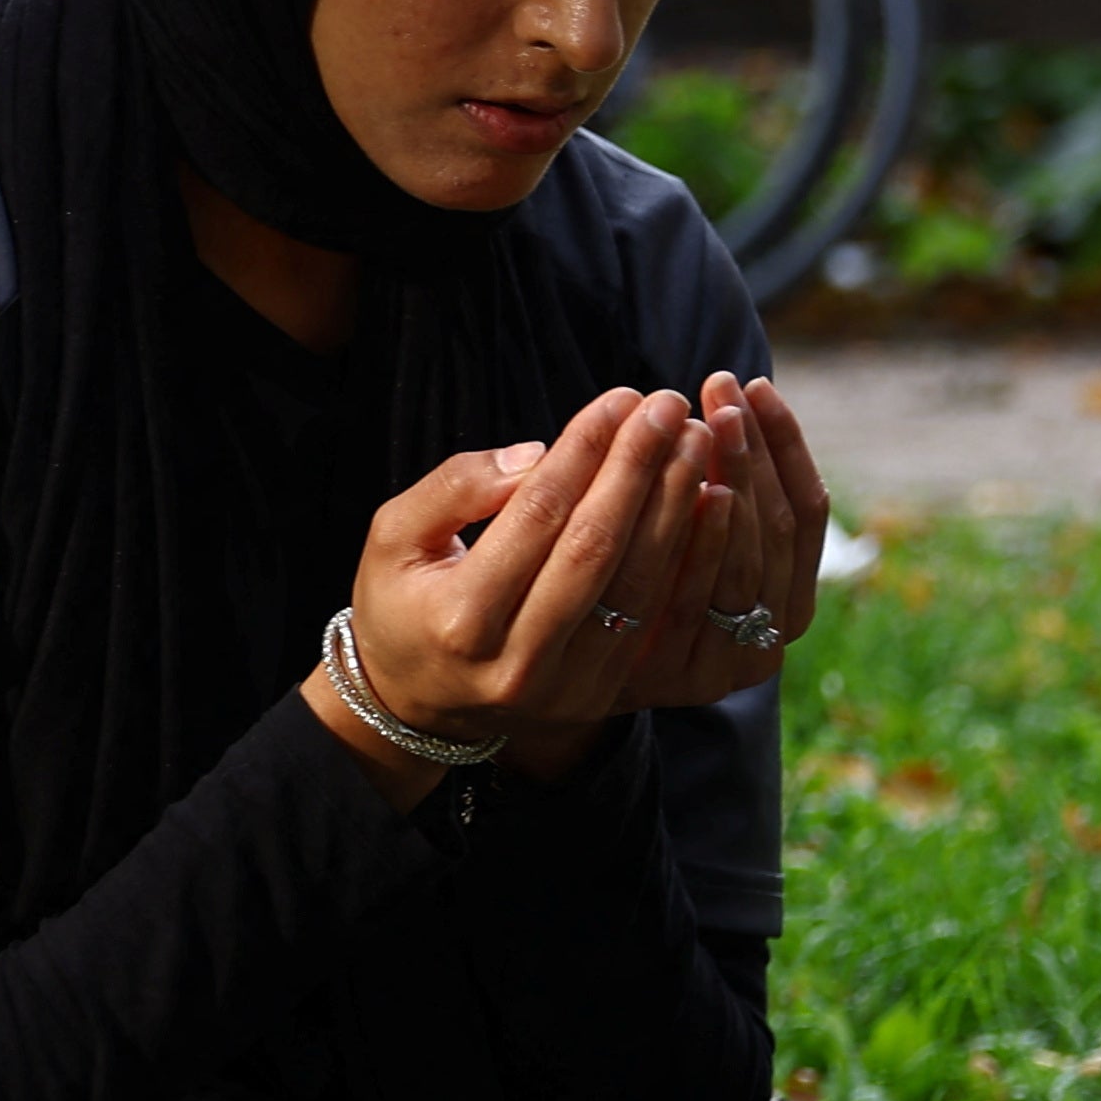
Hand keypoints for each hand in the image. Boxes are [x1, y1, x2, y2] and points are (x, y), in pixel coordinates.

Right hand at [303, 386, 752, 795]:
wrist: (420, 702)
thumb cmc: (404, 601)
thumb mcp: (393, 535)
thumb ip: (455, 487)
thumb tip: (536, 454)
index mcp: (460, 618)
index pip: (536, 515)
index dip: (583, 451)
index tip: (618, 398)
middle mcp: (516, 660)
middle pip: (595, 549)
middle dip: (639, 468)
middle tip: (668, 406)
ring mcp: (564, 688)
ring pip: (637, 585)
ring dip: (674, 506)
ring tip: (694, 443)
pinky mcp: (600, 698)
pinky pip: (655, 619)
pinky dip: (687, 559)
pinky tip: (707, 505)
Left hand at [613, 372, 828, 710]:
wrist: (550, 672)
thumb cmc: (614, 579)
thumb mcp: (677, 531)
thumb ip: (716, 489)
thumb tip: (725, 416)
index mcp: (784, 594)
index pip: (807, 511)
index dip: (787, 446)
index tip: (757, 386)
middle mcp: (770, 632)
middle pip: (782, 529)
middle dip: (756, 452)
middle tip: (723, 389)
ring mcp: (736, 660)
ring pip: (754, 560)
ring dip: (739, 480)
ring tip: (712, 419)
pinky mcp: (689, 680)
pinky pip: (705, 600)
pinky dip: (712, 545)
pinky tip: (706, 491)